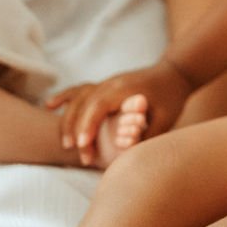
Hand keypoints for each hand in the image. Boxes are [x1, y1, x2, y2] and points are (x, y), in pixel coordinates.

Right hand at [47, 60, 191, 159]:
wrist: (177, 72)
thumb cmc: (172, 97)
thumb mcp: (166, 118)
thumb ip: (148, 134)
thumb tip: (131, 152)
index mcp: (124, 89)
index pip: (99, 107)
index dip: (89, 125)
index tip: (83, 145)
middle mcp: (111, 83)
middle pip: (84, 104)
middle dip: (77, 129)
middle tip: (77, 154)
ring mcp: (106, 83)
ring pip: (78, 98)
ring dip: (69, 119)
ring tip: (66, 144)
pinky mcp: (105, 86)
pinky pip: (80, 90)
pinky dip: (64, 97)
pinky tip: (49, 106)